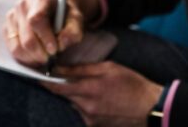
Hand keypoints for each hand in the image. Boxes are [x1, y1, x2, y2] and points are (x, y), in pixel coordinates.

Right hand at [4, 0, 84, 67]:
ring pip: (17, 46)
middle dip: (40, 53)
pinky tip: (35, 56)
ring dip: (32, 58)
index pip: (36, 20)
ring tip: (44, 58)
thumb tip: (61, 44)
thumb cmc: (66, 16)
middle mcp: (23, 5)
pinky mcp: (7, 27)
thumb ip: (73, 32)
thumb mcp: (76, 21)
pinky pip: (12, 49)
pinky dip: (24, 58)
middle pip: (26, 37)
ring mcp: (12, 16)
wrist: (55, 10)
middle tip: (50, 59)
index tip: (54, 50)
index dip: (45, 38)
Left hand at [41, 61, 163, 126]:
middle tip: (63, 75)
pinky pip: (82, 114)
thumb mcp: (109, 68)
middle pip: (64, 96)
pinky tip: (99, 100)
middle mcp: (86, 108)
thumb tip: (60, 67)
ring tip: (92, 89)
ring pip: (73, 105)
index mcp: (89, 89)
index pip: (56, 86)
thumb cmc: (132, 84)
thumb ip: (82, 69)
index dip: (44, 80)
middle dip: (62, 86)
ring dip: (75, 96)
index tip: (36, 73)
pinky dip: (84, 105)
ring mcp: (90, 120)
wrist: (151, 108)